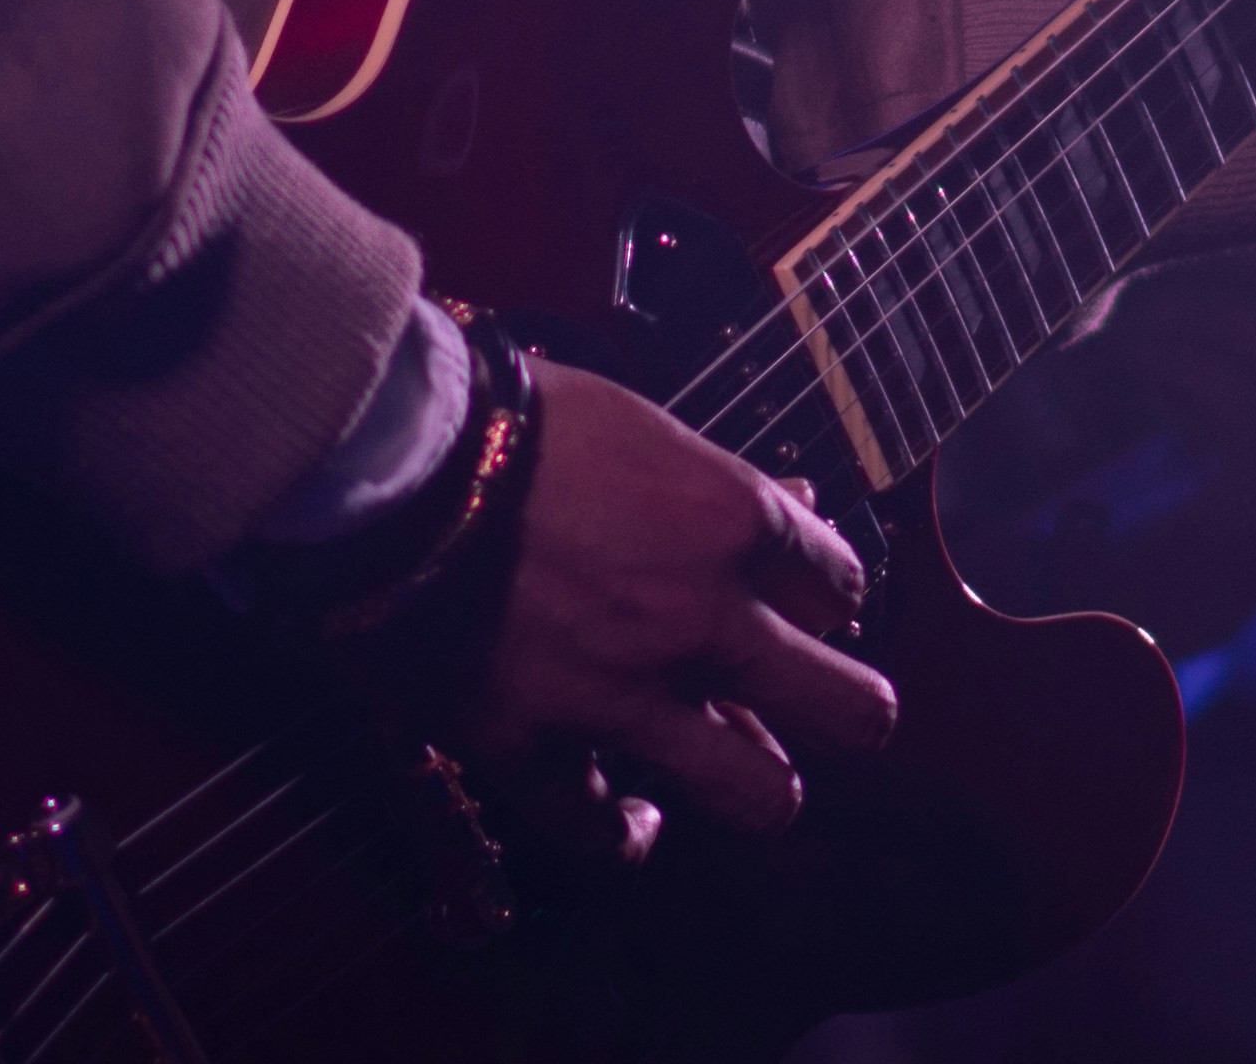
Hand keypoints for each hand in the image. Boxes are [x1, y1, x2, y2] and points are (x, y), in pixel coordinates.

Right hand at [442, 367, 893, 852]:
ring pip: (758, 793)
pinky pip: (604, 829)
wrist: (401, 466)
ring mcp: (628, 698)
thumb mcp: (646, 426)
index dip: (830, 595)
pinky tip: (633, 819)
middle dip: (854, 710)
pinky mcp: (539, 750)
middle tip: (836, 707)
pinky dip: (623, 831)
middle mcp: (706, 623)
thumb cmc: (521, 423)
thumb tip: (795, 506)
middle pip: (850, 710)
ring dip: (763, 785)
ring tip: (750, 772)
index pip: (843, 586)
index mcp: (737, 526)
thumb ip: (726, 482)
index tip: (808, 600)